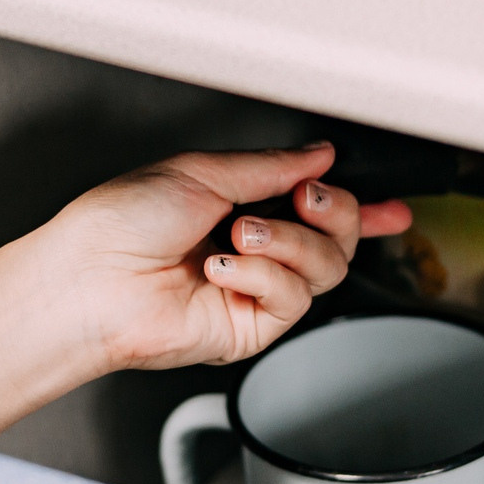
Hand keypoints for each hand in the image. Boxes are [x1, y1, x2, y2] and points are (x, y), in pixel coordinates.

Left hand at [32, 143, 411, 371]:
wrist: (91, 278)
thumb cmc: (120, 224)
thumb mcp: (202, 172)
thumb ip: (271, 166)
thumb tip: (317, 155)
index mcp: (239, 206)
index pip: (315, 210)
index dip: (360, 212)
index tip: (392, 210)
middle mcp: (252, 250)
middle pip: (336, 238)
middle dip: (335, 212)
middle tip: (306, 198)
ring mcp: (252, 291)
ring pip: (325, 268)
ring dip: (287, 242)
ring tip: (240, 235)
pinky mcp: (249, 328)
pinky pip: (293, 299)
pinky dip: (262, 276)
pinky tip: (221, 271)